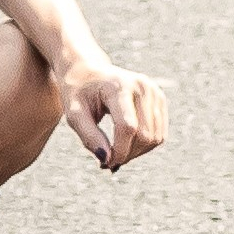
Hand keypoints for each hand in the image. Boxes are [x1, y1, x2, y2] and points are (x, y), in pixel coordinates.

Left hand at [52, 57, 169, 170]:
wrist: (88, 71)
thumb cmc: (78, 93)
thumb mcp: (74, 114)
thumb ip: (89, 137)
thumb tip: (107, 159)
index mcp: (119, 86)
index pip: (127, 127)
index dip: (119, 151)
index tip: (104, 163)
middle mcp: (142, 86)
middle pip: (144, 135)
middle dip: (127, 154)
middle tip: (108, 161)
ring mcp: (154, 91)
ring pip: (155, 138)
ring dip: (136, 153)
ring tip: (116, 152)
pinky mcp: (159, 99)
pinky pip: (159, 134)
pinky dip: (145, 146)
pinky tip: (127, 144)